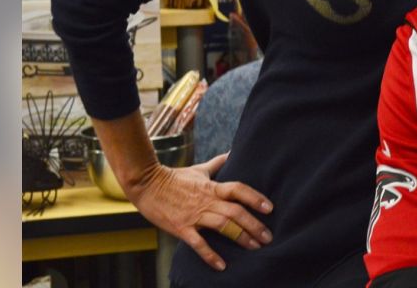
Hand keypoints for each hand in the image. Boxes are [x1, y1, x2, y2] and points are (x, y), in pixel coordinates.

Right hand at [126, 153, 273, 270]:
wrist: (146, 184)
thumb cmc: (174, 177)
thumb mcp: (198, 169)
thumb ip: (217, 163)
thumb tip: (232, 151)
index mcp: (212, 187)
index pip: (238, 190)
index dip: (255, 198)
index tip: (270, 208)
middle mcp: (206, 201)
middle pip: (235, 212)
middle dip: (254, 225)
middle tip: (268, 237)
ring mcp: (194, 215)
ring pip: (223, 226)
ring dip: (240, 237)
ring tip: (255, 247)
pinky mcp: (181, 228)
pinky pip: (198, 244)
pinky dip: (210, 255)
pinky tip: (222, 265)